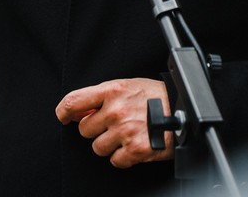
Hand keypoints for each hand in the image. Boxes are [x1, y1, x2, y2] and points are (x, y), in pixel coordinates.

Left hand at [55, 78, 173, 167]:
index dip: (63, 112)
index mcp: (112, 90)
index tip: (64, 117)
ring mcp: (124, 131)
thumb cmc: (156, 96)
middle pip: (85, 130)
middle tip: (114, 125)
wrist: (184, 110)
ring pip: (98, 148)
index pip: (73, 101)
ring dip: (110, 145)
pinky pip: (115, 161)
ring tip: (128, 134)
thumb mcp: (127, 86)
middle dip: (96, 130)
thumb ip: (102, 97)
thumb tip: (77, 112)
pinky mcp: (135, 150)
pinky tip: (135, 144)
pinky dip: (124, 157)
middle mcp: (116, 110)